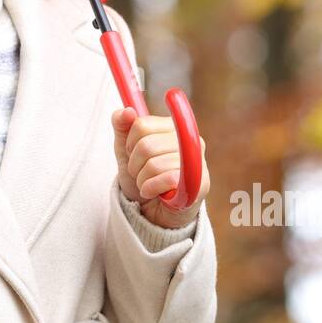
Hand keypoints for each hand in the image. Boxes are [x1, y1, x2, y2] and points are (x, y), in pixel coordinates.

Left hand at [111, 107, 209, 228]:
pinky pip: (167, 179)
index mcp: (173, 127)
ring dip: (142, 180)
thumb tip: (127, 111)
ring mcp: (197, 161)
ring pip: (153, 164)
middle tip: (142, 173)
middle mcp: (189, 140)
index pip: (141, 125)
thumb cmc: (142, 176)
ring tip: (149, 184)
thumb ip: (121, 125)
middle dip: (135, 165)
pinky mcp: (199, 184)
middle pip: (145, 145)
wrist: (152, 211)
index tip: (134, 153)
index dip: (130, 143)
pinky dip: (151, 188)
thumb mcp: (125, 149)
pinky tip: (154, 193)